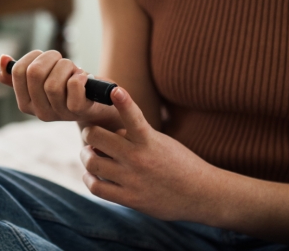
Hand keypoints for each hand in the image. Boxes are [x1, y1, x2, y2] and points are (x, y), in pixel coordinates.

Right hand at [0, 51, 118, 126]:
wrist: (97, 102)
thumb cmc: (68, 86)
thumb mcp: (42, 79)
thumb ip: (20, 74)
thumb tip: (3, 59)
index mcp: (25, 103)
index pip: (18, 71)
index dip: (34, 57)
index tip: (46, 58)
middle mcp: (39, 112)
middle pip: (34, 73)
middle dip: (51, 58)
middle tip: (62, 60)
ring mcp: (59, 114)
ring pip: (53, 82)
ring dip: (67, 66)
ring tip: (74, 70)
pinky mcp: (79, 111)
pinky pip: (73, 88)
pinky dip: (78, 76)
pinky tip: (83, 78)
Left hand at [79, 87, 215, 221]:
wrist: (201, 194)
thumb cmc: (181, 164)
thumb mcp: (162, 142)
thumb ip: (137, 136)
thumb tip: (113, 133)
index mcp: (149, 141)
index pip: (134, 117)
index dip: (123, 102)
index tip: (116, 89)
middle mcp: (138, 158)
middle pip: (96, 137)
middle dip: (89, 134)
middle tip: (91, 136)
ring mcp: (132, 179)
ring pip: (92, 163)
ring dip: (87, 156)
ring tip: (91, 155)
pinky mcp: (129, 198)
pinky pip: (96, 187)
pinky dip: (89, 179)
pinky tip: (93, 176)